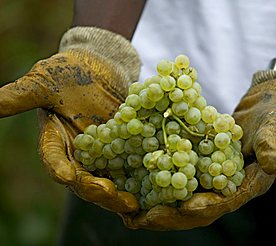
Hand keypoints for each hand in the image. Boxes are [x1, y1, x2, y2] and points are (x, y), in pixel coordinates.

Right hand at [0, 26, 140, 214]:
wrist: (102, 65)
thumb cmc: (69, 70)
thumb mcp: (44, 80)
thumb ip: (19, 97)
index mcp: (56, 141)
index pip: (54, 158)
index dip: (59, 167)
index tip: (67, 175)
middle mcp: (79, 153)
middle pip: (84, 178)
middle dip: (95, 189)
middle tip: (109, 195)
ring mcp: (104, 153)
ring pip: (109, 179)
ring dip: (119, 192)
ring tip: (133, 202)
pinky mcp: (126, 147)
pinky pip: (131, 166)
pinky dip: (141, 177)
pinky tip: (153, 186)